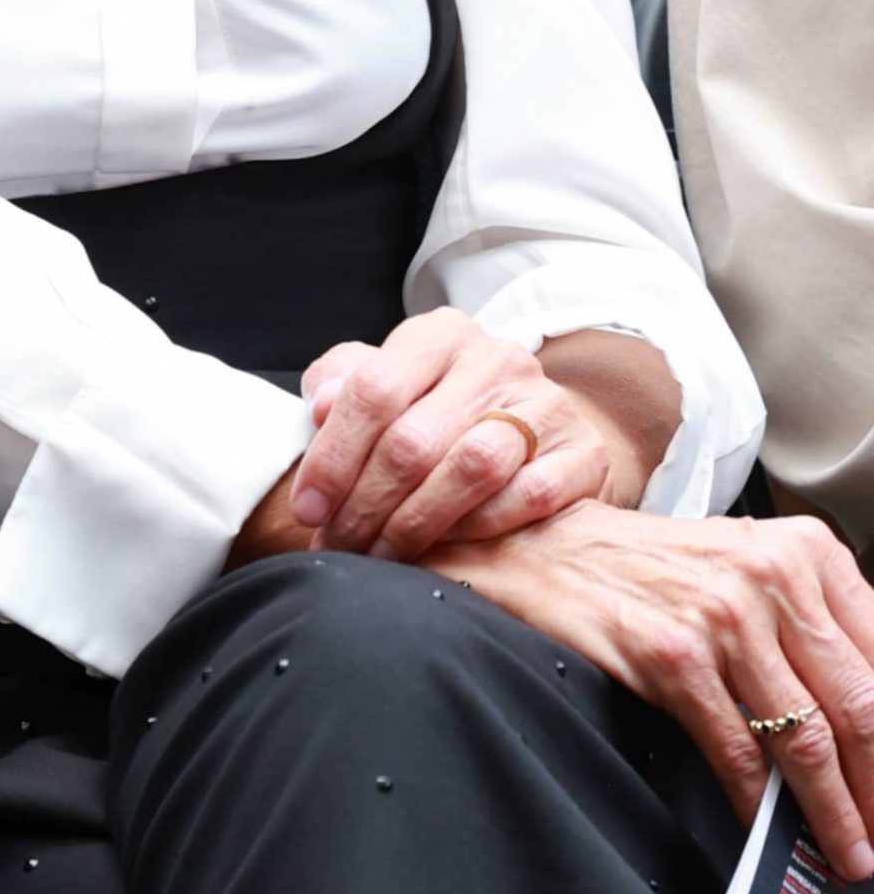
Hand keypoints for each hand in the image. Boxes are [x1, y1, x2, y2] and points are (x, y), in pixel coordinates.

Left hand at [288, 310, 616, 561]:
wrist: (543, 422)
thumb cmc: (445, 408)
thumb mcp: (392, 380)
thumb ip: (345, 383)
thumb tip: (321, 406)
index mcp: (439, 334)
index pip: (373, 389)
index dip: (333, 456)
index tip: (309, 509)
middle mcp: (494, 359)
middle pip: (415, 439)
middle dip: (365, 505)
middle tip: (339, 547)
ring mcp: (545, 402)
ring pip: (471, 468)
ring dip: (416, 524)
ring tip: (383, 559)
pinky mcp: (583, 450)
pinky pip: (528, 496)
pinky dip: (482, 528)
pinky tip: (451, 548)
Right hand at [430, 501, 873, 887]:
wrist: (546, 546)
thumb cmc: (651, 566)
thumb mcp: (746, 570)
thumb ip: (810, 627)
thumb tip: (869, 717)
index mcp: (803, 550)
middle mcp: (769, 574)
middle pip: (858, 705)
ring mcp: (721, 614)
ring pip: (806, 739)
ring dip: (834, 811)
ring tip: (848, 851)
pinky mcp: (673, 653)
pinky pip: (738, 751)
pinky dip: (759, 803)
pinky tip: (766, 824)